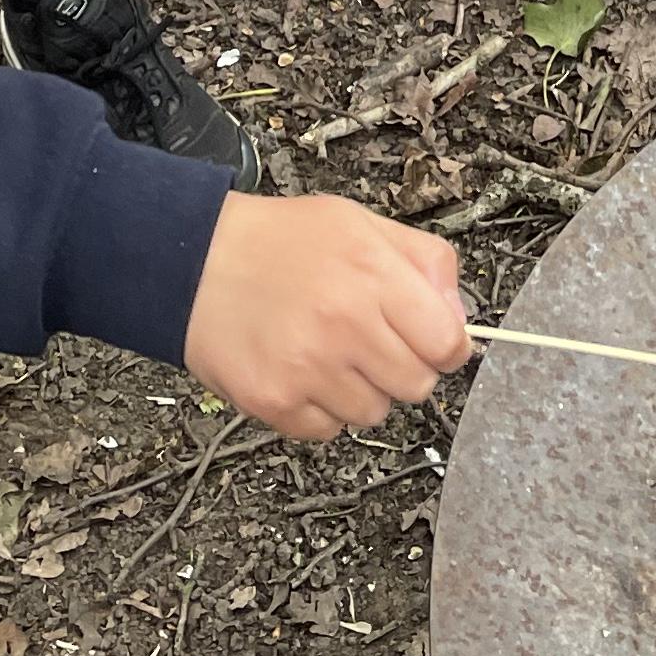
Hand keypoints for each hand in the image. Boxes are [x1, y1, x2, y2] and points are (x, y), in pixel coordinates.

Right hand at [182, 193, 469, 438]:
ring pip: (374, 413)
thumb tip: (461, 320)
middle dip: (402, 367)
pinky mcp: (276, 402)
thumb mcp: (361, 224)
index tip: (429, 340)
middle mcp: (345, 325)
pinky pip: (328, 431)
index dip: (444, 345)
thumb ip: (424, 263)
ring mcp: (309, 369)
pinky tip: (300, 370)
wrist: (194, 263)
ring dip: (359, 390)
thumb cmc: (280, 241)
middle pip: (417, 386)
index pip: (447, 344)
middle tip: (369, 341)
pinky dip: (320, 409)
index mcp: (373, 274)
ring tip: (326, 351)